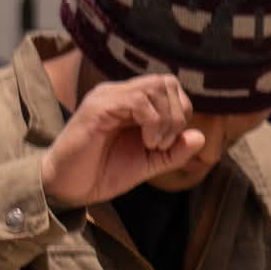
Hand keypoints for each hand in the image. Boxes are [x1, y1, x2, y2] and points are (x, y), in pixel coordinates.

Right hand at [40, 75, 205, 208]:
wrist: (69, 187)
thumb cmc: (104, 172)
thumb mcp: (151, 163)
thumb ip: (176, 151)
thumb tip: (201, 136)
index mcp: (131, 103)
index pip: (170, 87)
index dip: (181, 112)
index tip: (171, 142)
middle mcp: (118, 94)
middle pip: (166, 82)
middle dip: (177, 114)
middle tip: (164, 144)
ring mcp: (106, 98)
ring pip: (154, 87)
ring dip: (166, 119)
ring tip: (155, 145)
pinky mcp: (96, 108)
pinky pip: (137, 100)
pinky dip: (153, 122)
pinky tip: (147, 143)